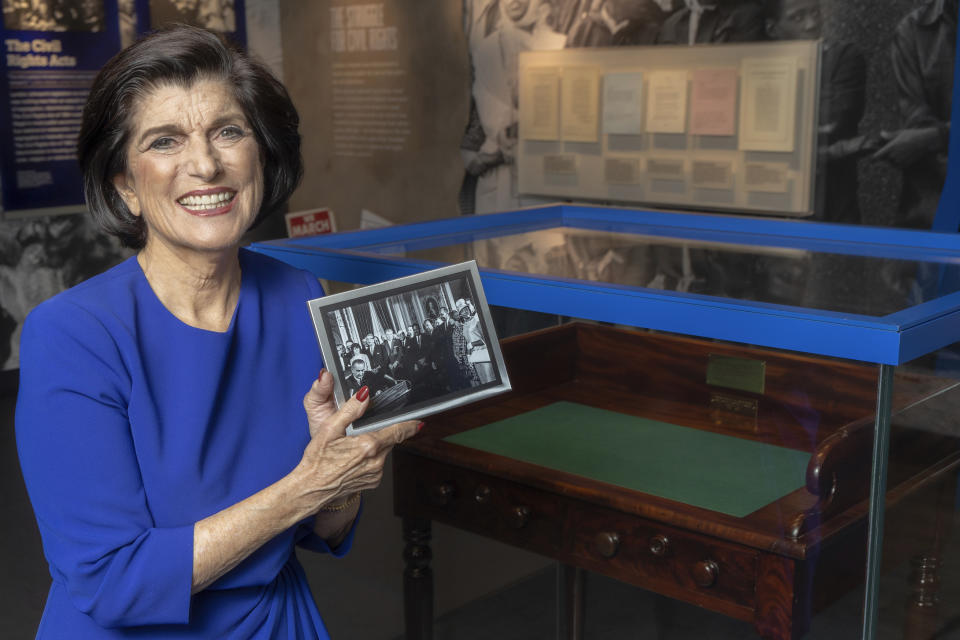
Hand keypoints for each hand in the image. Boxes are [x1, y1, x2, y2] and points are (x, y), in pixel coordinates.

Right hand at [298, 371, 419, 510]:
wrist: (311, 489)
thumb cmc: (317, 461)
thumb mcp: (329, 429)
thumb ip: (350, 410)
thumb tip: (364, 395)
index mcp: (368, 445)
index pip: (397, 432)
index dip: (409, 425)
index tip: (419, 421)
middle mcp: (376, 461)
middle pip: (390, 440)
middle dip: (383, 433)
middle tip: (364, 432)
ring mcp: (375, 474)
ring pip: (384, 452)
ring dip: (375, 446)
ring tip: (353, 447)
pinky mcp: (373, 482)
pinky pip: (378, 464)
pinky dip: (371, 458)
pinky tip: (354, 459)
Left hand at [873, 127, 944, 167]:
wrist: (927, 141)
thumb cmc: (913, 135)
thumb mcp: (900, 133)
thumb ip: (889, 135)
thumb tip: (881, 133)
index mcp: (891, 147)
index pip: (877, 156)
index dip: (874, 158)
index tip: (873, 158)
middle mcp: (894, 155)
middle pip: (884, 160)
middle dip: (886, 157)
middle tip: (895, 151)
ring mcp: (899, 161)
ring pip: (891, 163)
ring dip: (893, 160)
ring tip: (902, 152)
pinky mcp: (905, 165)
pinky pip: (898, 166)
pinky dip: (899, 163)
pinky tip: (905, 156)